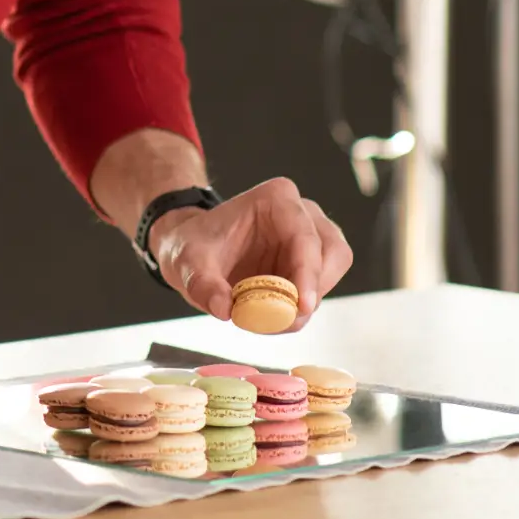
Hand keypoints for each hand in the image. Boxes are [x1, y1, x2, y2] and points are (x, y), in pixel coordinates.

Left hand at [149, 177, 352, 329]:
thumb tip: (224, 309)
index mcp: (276, 199)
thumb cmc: (193, 246)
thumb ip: (202, 285)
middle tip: (285, 319)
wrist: (194, 250)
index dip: (308, 273)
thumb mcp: (186, 263)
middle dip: (313, 289)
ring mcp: (312, 235)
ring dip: (309, 300)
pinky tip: (273, 315)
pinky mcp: (311, 260)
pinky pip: (320, 286)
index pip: (305, 237)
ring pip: (332, 270)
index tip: (301, 306)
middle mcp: (303, 213)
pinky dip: (302, 306)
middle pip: (332, 253)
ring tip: (271, 318)